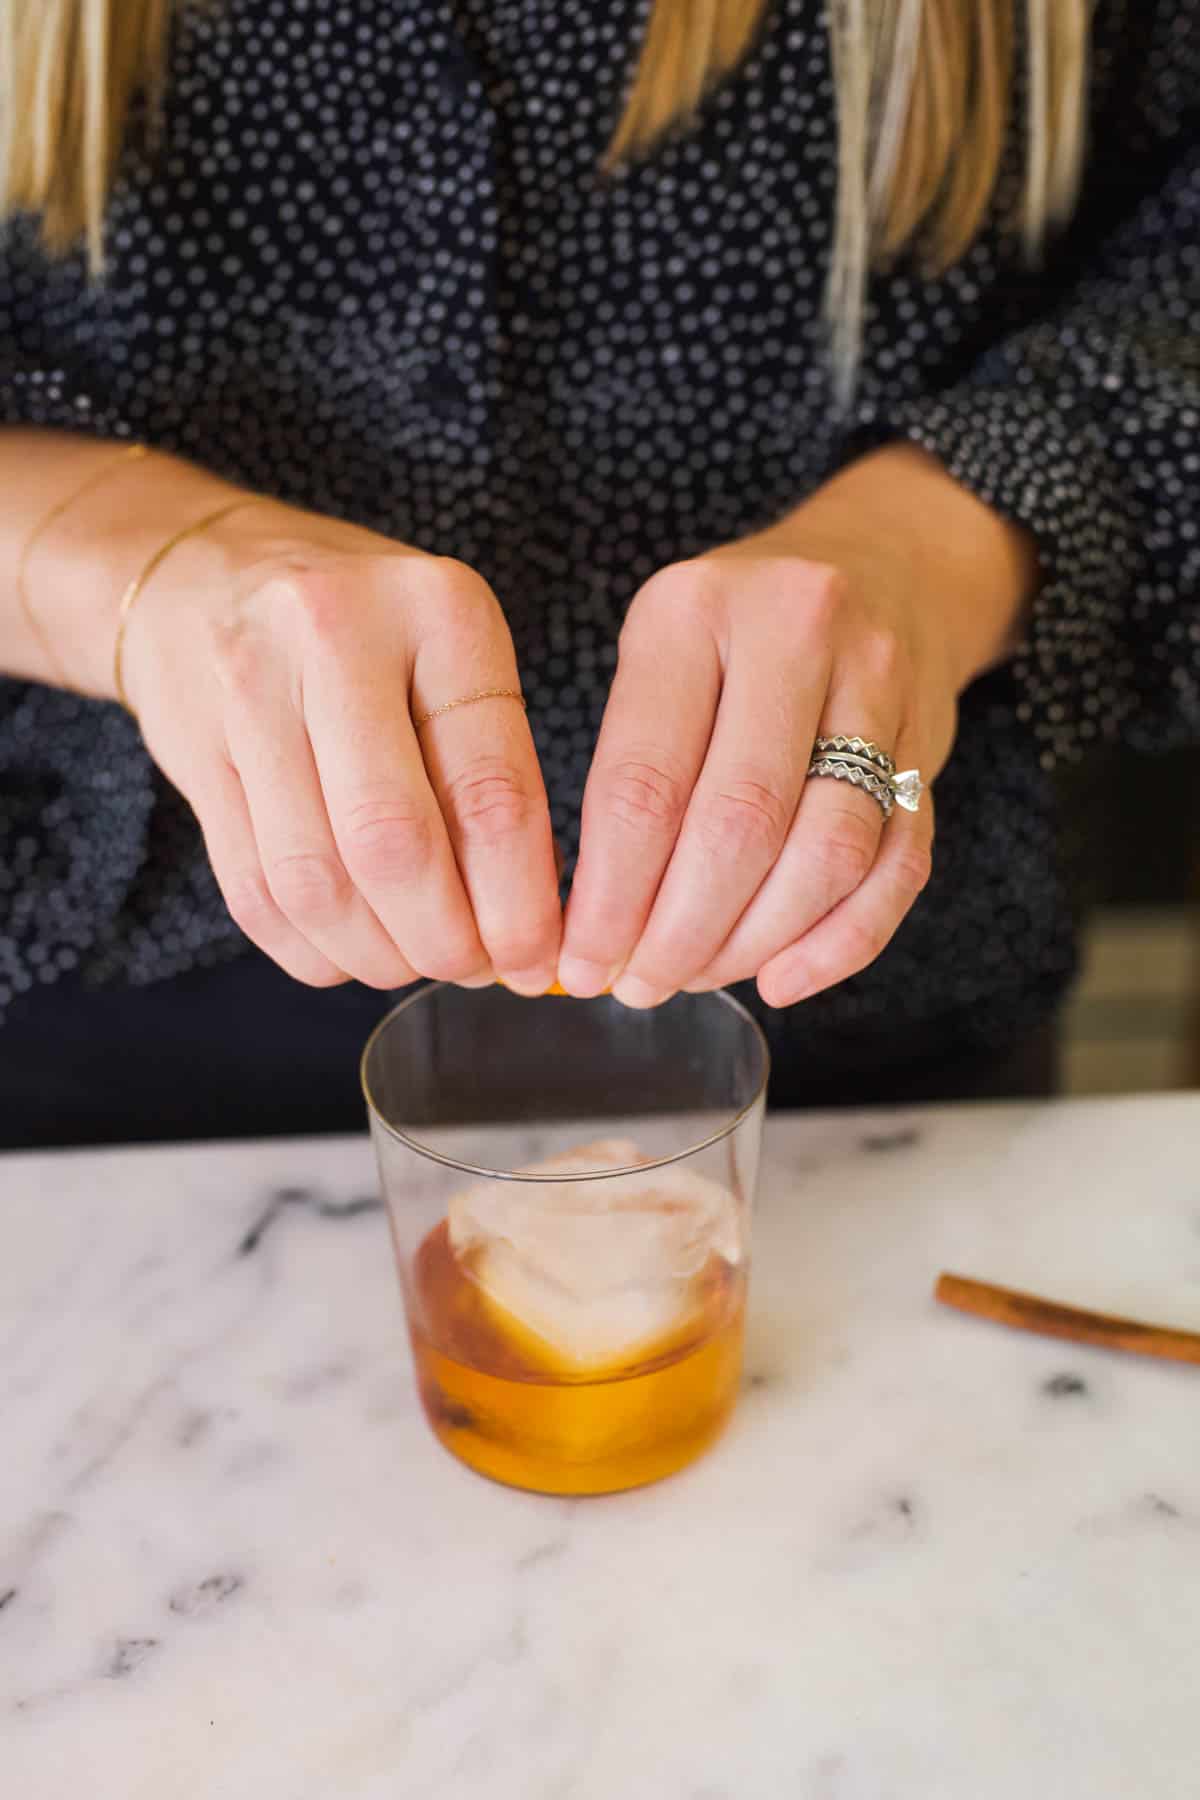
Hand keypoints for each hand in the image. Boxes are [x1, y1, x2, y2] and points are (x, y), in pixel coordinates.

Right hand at [121, 497, 560, 992]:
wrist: (202, 573)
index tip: (535, 957)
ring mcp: (249, 692)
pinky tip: (345, 949)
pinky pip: (252, 891)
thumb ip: (490, 766)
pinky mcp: (191, 752)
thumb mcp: (449, 652)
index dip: (518, 900)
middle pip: (393, 843)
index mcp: (437, 610)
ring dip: (373, 954)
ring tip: (409, 962)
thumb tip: (528, 922)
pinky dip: (308, 947)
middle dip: (442, 939)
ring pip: (316, 882)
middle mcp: (335, 636)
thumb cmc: (363, 627)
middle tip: (469, 968)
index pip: (489, 787)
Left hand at [559, 446, 1034, 1006]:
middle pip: (739, 825)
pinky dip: (839, 942)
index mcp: (693, 611)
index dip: (609, 895)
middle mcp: (796, 633)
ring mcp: (879, 685)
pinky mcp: (932, 744)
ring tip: (700, 976)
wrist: (885, 562)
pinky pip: (895, 867)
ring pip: (826, 853)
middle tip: (641, 986)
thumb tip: (594, 928)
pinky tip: (782, 978)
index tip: (582, 962)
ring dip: (757, 942)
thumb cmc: (738, 631)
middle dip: (681, 932)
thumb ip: (630, 768)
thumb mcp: (662, 650)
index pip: (643, 782)